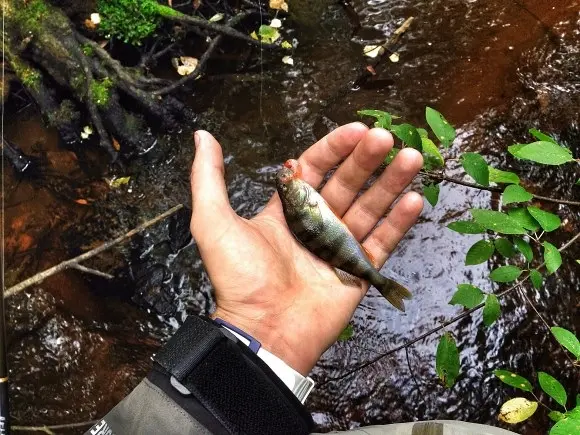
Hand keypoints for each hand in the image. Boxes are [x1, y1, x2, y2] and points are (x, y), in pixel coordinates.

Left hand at [190, 124, 422, 374]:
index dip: (335, 147)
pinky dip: (399, 222)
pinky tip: (414, 199)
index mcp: (286, 210)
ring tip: (412, 157)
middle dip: (366, 159)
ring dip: (391, 183)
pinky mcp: (358, 271)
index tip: (357, 129)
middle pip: (347, 183)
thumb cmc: (239, 277)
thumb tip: (202, 137)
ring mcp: (339, 246)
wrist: (264, 329)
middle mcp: (315, 224)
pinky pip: (382, 242)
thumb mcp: (214, 222)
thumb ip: (208, 178)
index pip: (315, 168)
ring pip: (370, 208)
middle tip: (386, 137)